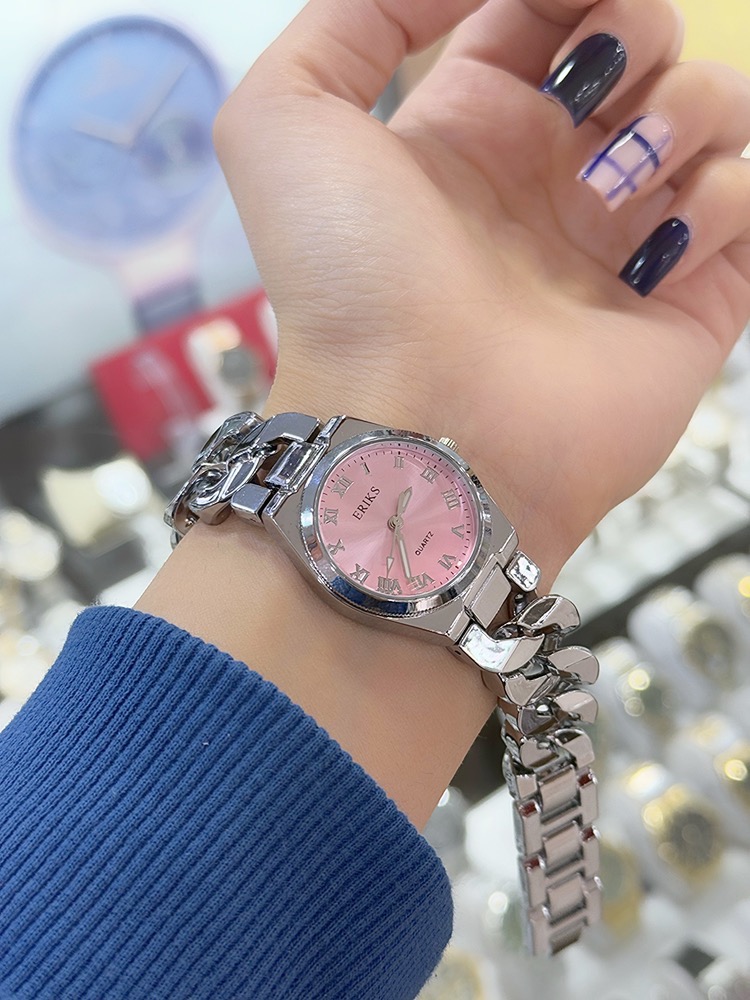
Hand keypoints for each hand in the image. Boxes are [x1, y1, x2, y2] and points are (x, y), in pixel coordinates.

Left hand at [214, 0, 749, 581]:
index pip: (544, 14)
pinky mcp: (686, 304)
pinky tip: (653, 249)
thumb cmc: (351, 280)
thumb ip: (353, 19)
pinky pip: (746, 208)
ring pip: (712, 115)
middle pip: (641, 48)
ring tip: (617, 181)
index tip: (569, 5)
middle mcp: (553, 177)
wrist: (418, 430)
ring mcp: (622, 240)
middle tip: (591, 92)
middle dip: (635, 32)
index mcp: (472, 128)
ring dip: (687, 109)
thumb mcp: (286, 119)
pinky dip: (721, 204)